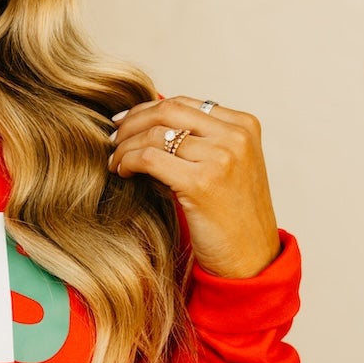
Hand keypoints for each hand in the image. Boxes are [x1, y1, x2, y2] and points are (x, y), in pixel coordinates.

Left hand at [107, 96, 280, 278]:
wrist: (250, 259)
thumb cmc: (233, 217)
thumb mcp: (227, 166)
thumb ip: (201, 141)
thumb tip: (148, 124)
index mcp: (244, 125)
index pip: (183, 103)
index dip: (147, 109)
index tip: (125, 122)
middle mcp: (235, 136)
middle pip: (167, 111)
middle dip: (132, 122)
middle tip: (113, 138)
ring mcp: (221, 157)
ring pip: (154, 135)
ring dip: (126, 146)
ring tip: (115, 160)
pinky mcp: (201, 182)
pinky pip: (150, 158)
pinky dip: (128, 161)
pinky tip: (123, 172)